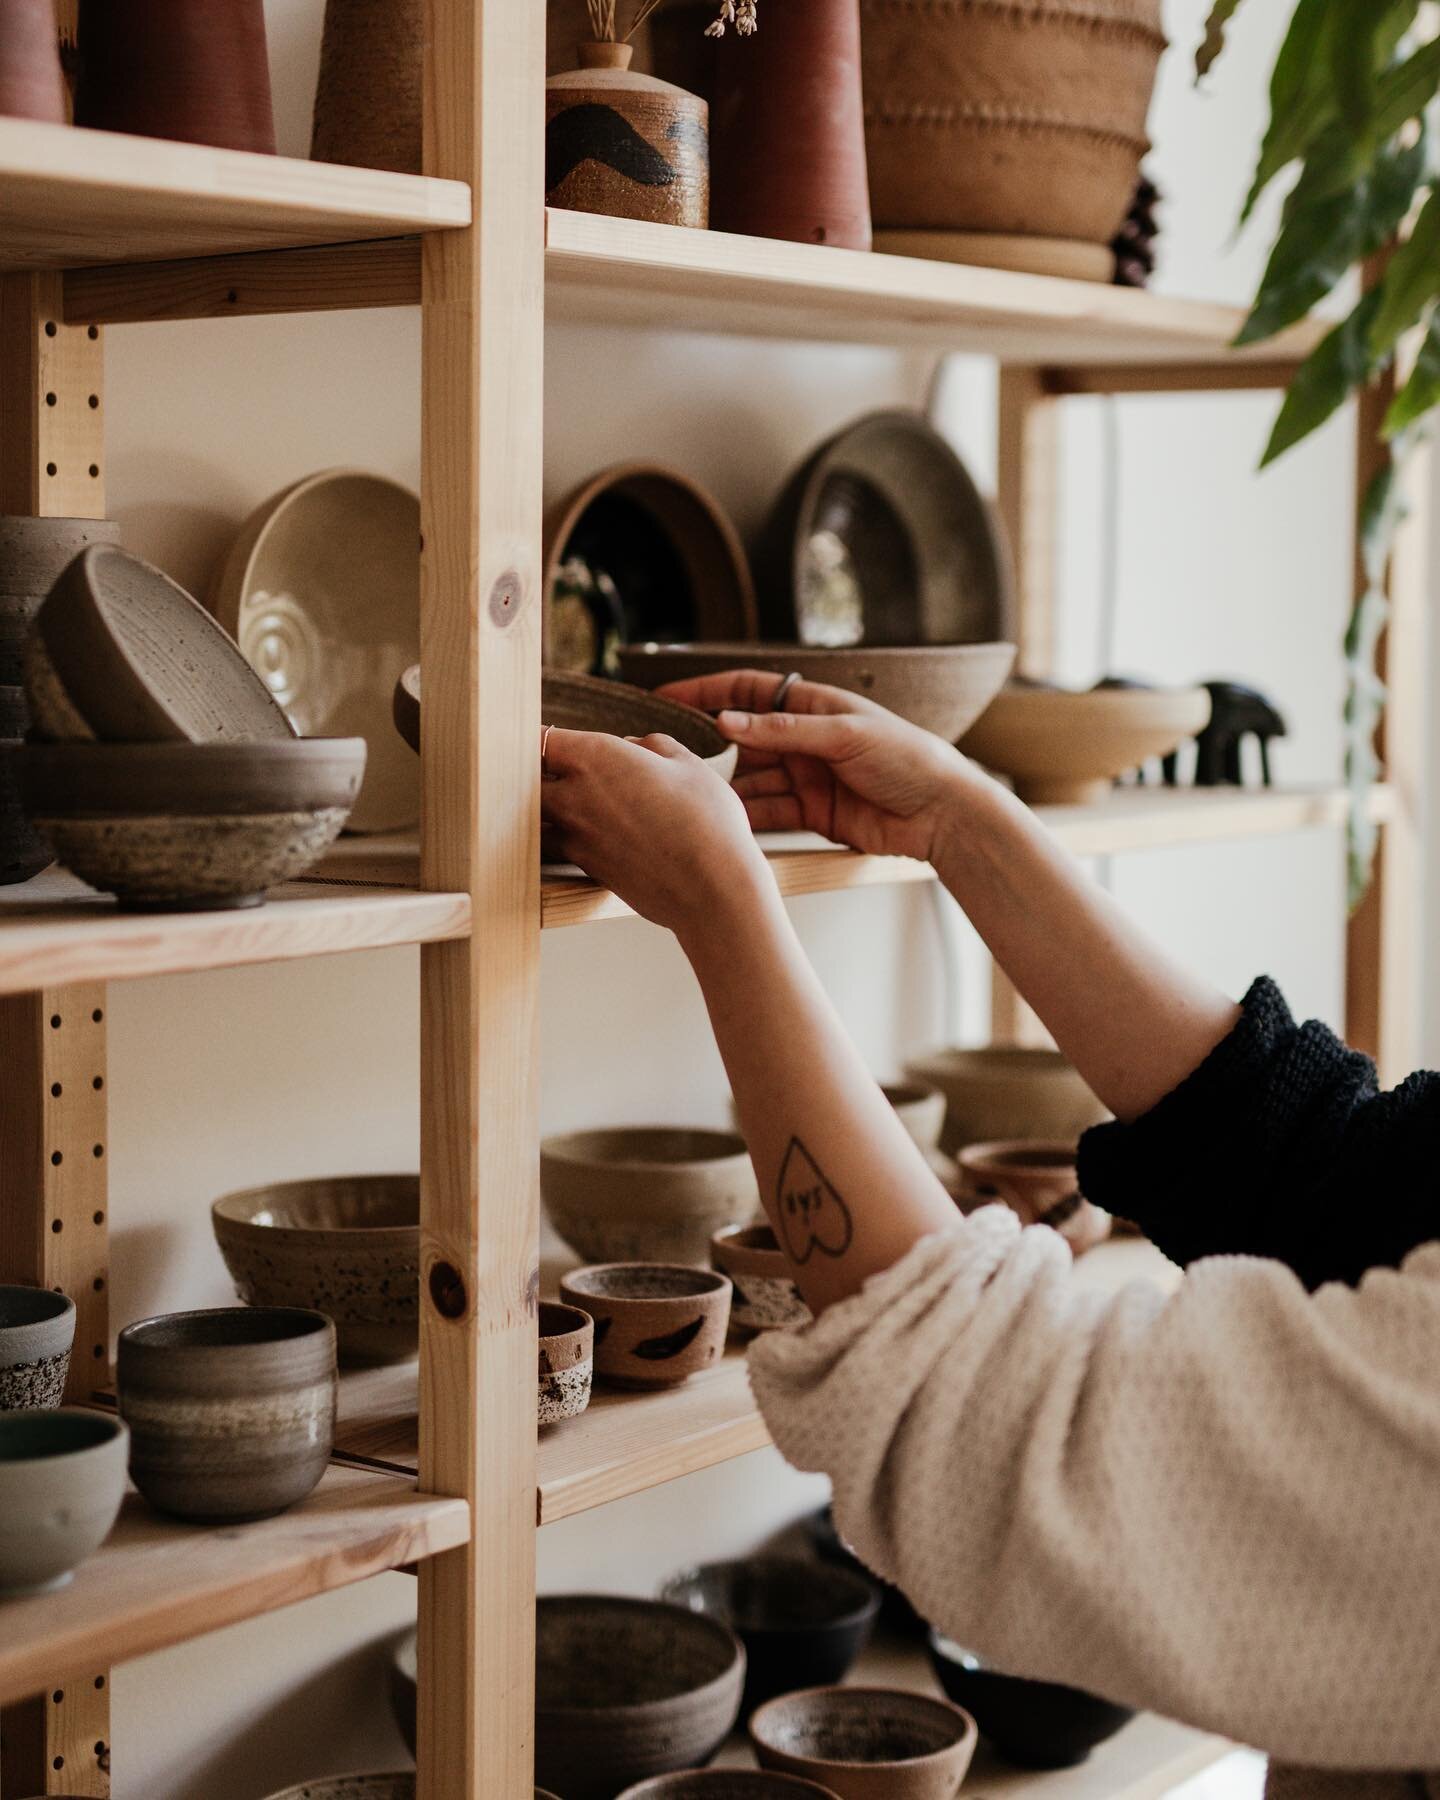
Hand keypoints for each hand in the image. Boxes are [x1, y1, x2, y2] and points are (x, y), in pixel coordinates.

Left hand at [542, 727, 772, 936]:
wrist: (713, 889)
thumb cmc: (707, 821)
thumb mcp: (690, 766)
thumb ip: (655, 747)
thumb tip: (637, 745)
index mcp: (595, 758)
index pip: (540, 739)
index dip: (540, 737)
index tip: (551, 739)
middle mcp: (574, 796)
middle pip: (524, 781)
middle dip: (536, 775)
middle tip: (557, 770)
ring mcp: (575, 837)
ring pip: (538, 818)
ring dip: (548, 810)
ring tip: (578, 805)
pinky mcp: (585, 868)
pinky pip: (563, 846)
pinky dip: (572, 838)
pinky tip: (601, 836)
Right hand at [655, 670, 974, 863]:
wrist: (944, 812)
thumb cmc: (909, 758)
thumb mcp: (845, 734)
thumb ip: (784, 729)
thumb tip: (728, 720)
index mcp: (815, 707)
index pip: (747, 692)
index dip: (706, 692)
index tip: (666, 699)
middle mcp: (806, 740)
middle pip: (743, 739)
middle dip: (708, 746)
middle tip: (668, 754)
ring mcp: (807, 778)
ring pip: (752, 780)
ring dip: (725, 786)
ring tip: (690, 791)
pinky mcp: (813, 813)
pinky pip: (769, 813)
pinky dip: (747, 817)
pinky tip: (723, 819)